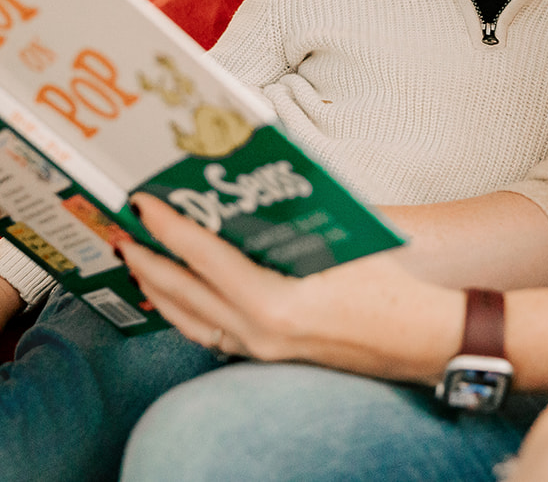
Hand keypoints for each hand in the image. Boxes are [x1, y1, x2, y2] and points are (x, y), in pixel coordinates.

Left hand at [121, 193, 460, 384]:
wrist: (422, 338)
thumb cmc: (391, 288)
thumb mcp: (340, 243)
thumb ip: (292, 220)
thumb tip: (253, 189)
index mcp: (274, 303)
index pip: (204, 258)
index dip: (169, 228)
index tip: (143, 206)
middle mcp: (259, 333)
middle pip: (184, 294)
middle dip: (149, 261)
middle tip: (125, 231)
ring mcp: (262, 352)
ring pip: (191, 321)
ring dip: (161, 290)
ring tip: (140, 263)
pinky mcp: (269, 358)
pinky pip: (212, 335)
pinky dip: (188, 312)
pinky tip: (180, 297)